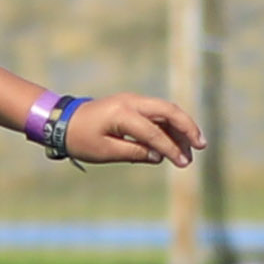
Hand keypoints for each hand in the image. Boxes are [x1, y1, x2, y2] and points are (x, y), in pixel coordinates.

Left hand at [63, 94, 206, 167]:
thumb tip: (159, 156)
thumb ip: (134, 153)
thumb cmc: (80, 138)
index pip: (153, 131)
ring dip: (180, 128)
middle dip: (187, 127)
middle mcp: (131, 101)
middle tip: (201, 146)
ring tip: (190, 150)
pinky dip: (168, 126)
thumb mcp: (105, 151)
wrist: (62, 121)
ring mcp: (132, 100)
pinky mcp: (132, 105)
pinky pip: (156, 113)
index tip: (182, 163)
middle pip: (168, 110)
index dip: (170, 148)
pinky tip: (175, 143)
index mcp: (122, 113)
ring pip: (165, 110)